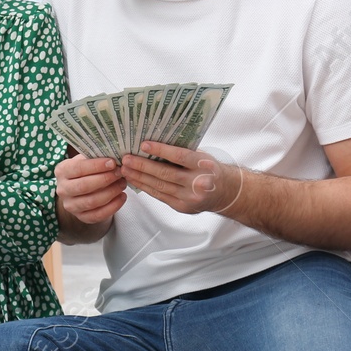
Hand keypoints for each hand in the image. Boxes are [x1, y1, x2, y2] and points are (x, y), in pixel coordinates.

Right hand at [55, 153, 127, 224]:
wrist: (81, 190)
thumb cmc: (86, 170)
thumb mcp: (86, 160)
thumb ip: (95, 157)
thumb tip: (114, 155)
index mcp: (62, 171)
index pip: (78, 168)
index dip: (96, 166)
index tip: (112, 163)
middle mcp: (63, 190)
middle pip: (84, 186)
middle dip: (105, 179)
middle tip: (120, 173)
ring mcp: (71, 205)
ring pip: (92, 202)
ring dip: (111, 192)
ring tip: (122, 184)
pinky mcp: (81, 217)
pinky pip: (98, 215)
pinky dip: (113, 206)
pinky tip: (122, 197)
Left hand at [119, 140, 244, 215]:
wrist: (225, 192)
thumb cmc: (210, 169)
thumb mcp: (202, 156)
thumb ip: (182, 152)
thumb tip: (154, 143)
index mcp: (204, 165)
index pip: (180, 157)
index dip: (161, 150)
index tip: (143, 145)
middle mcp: (198, 182)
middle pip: (166, 173)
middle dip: (143, 166)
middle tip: (126, 159)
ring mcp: (190, 198)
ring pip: (160, 186)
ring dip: (140, 177)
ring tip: (125, 169)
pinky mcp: (182, 207)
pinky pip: (160, 196)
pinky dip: (146, 187)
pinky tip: (135, 180)